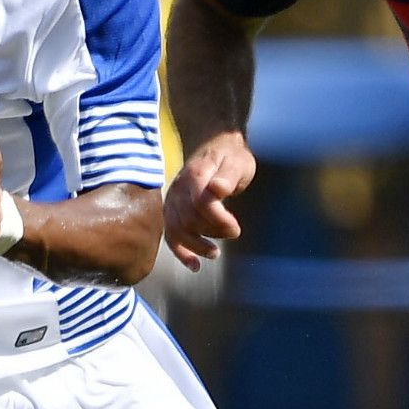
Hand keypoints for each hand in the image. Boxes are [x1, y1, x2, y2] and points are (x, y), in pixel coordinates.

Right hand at [163, 132, 255, 271]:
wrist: (215, 144)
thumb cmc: (230, 156)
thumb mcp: (237, 162)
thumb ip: (228, 176)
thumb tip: (218, 189)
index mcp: (196, 174)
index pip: (201, 203)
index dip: (218, 219)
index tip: (236, 228)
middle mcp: (179, 188)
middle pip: (188, 219)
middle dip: (211, 232)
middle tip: (233, 233)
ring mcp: (172, 199)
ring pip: (176, 229)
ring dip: (195, 245)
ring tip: (214, 254)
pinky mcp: (172, 210)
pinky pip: (170, 234)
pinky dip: (180, 251)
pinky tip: (194, 265)